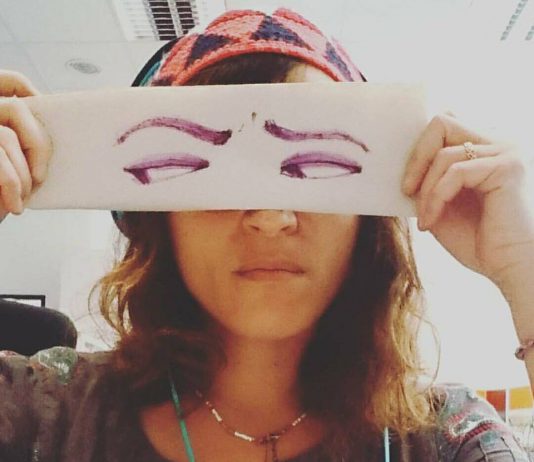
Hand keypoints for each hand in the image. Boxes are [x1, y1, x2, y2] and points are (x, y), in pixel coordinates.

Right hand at [0, 70, 50, 220]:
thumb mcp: (14, 164)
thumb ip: (25, 142)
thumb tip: (60, 135)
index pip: (6, 81)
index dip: (27, 88)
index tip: (45, 109)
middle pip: (15, 108)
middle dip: (37, 144)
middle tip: (41, 176)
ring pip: (6, 136)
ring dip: (23, 172)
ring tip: (24, 196)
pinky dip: (11, 183)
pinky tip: (15, 205)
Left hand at [402, 113, 533, 285]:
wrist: (511, 269)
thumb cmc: (479, 242)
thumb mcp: (442, 205)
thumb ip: (428, 181)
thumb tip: (399, 163)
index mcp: (485, 150)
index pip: (445, 124)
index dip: (419, 146)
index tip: (406, 179)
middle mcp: (498, 144)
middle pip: (441, 122)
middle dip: (417, 158)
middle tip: (405, 189)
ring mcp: (506, 152)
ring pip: (443, 153)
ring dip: (425, 190)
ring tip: (425, 219)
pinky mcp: (507, 167)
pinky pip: (455, 172)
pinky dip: (436, 198)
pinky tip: (431, 222)